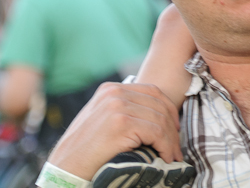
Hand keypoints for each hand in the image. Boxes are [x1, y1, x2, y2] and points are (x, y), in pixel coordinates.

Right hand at [47, 83, 182, 180]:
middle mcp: (114, 93)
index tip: (175, 128)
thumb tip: (155, 113)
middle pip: (159, 104)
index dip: (169, 109)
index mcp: (110, 89)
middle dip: (173, 127)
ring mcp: (117, 107)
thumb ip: (123, 109)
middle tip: (177, 147)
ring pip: (160, 119)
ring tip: (173, 155)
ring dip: (171, 140)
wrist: (64, 169)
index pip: (152, 91)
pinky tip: (166, 157)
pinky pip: (156, 132)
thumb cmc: (83, 150)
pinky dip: (166, 146)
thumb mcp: (102, 119)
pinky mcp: (121, 124)